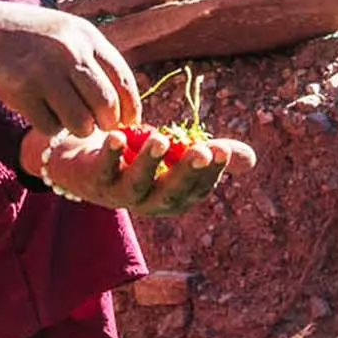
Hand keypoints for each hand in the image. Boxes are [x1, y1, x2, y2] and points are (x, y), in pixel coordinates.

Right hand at [0, 0, 139, 137]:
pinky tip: (44, 114)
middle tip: (99, 126)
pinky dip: (51, 128)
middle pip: (106, 105)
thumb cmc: (32, 36)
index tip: (130, 120)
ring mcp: (46, 73)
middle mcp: (69, 53)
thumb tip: (126, 98)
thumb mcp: (68, 32)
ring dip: (79, 129)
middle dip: (107, 123)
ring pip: (82, 122)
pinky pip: (51, 128)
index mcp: (86, 36)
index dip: (130, 106)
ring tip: (70, 120)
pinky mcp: (23, 93)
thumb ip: (95, 58)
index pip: (122, 78)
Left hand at [20, 127, 255, 214]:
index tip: (223, 148)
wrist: (86, 163)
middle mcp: (149, 202)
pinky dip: (110, 153)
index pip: (198, 188)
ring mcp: (120, 194)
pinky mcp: (94, 180)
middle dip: (187, 172)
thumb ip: (210, 155)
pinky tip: (118, 135)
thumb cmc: (141, 158)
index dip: (212, 171)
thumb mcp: (177, 155)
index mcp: (174, 197)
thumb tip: (250, 159)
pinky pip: (102, 169)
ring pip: (136, 185)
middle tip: (203, 151)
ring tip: (160, 139)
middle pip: (171, 192)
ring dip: (149, 163)